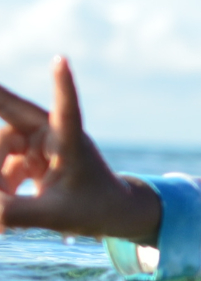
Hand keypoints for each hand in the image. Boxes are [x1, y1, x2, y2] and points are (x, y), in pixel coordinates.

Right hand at [0, 58, 159, 242]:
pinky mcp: (28, 155)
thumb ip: (14, 213)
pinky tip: (2, 220)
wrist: (109, 211)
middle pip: (11, 115)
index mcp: (72, 141)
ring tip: (3, 220)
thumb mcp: (55, 216)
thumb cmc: (94, 209)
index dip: (61, 85)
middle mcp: (54, 133)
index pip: (66, 109)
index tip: (61, 60)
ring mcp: (39, 141)